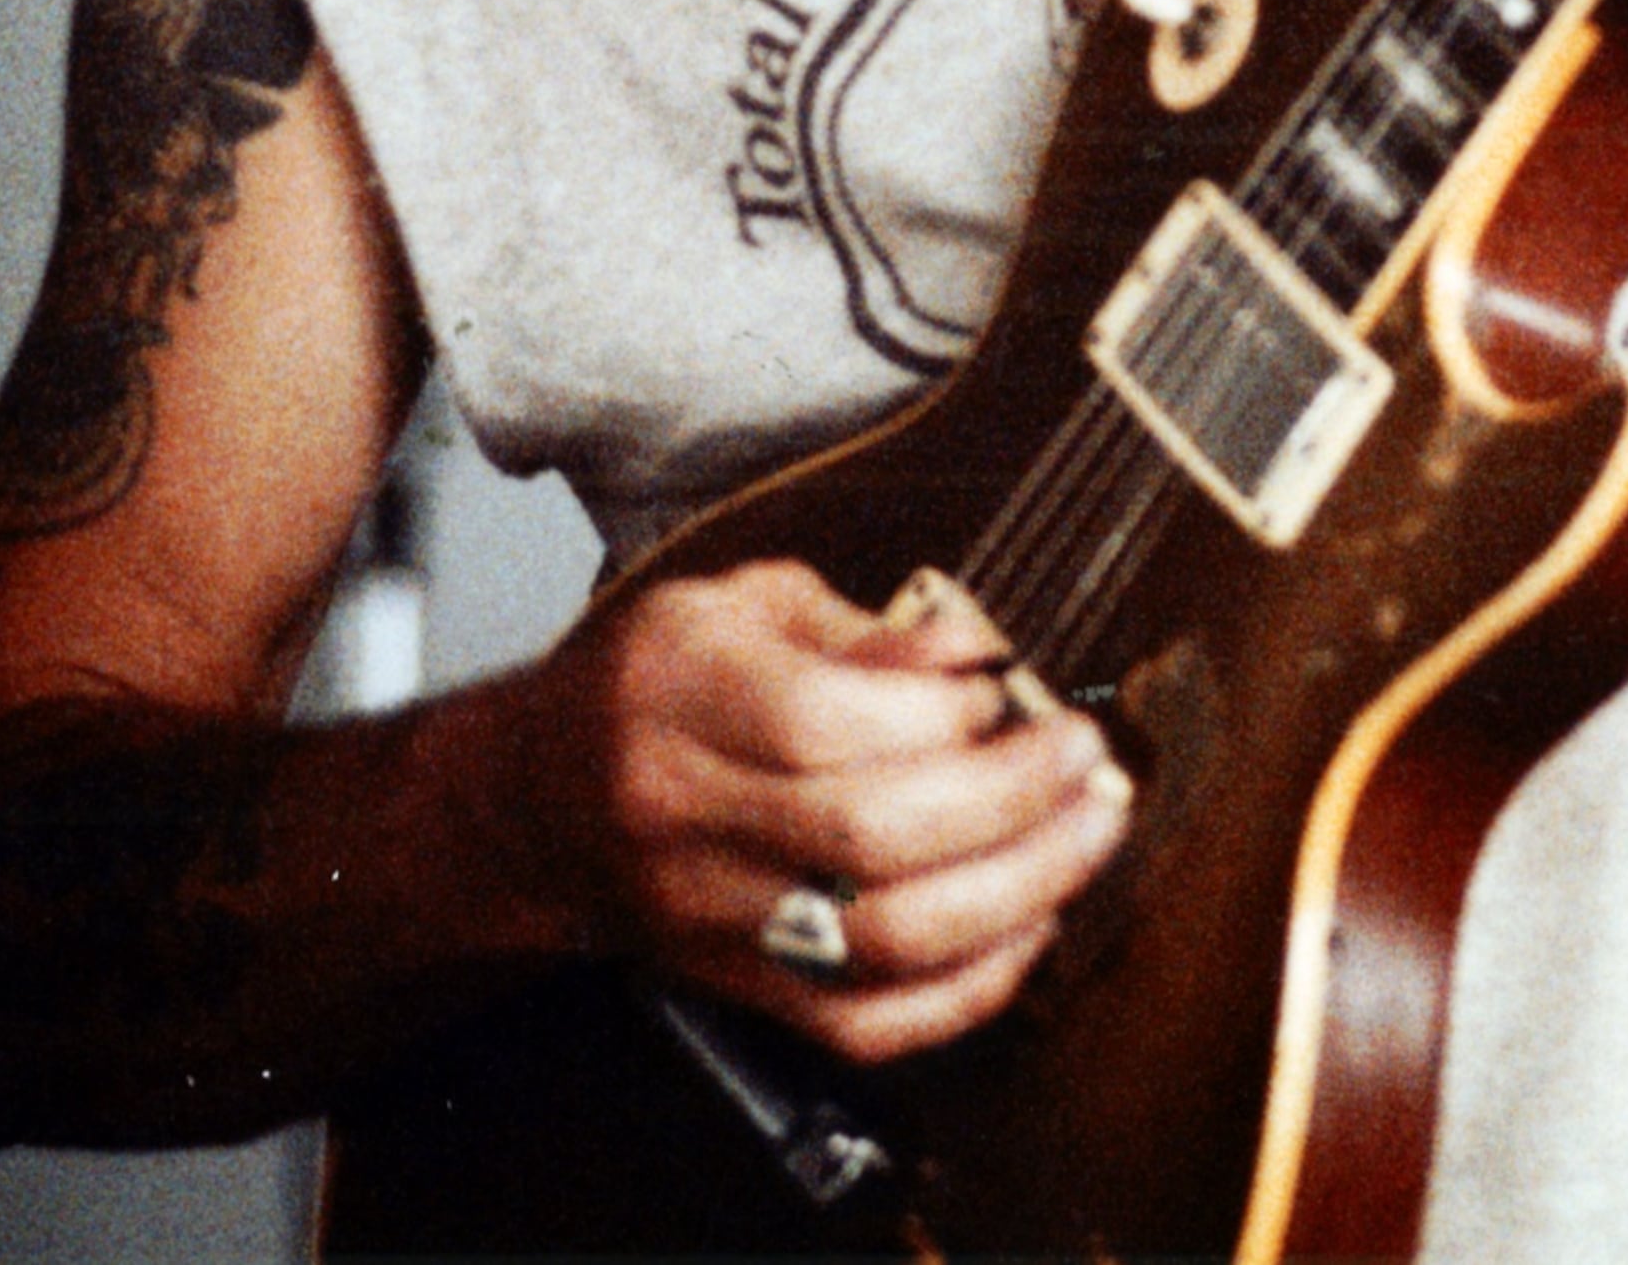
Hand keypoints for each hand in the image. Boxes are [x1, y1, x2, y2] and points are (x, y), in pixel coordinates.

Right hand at [516, 560, 1131, 1061]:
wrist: (539, 803)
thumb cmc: (657, 684)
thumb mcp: (743, 604)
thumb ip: (864, 629)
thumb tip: (975, 657)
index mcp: (681, 695)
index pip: (824, 722)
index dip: (944, 714)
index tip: (1018, 690)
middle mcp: (686, 815)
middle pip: (868, 836)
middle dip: (1011, 799)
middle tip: (1086, 760)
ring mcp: (713, 918)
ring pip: (881, 940)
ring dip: (1019, 890)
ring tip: (1088, 832)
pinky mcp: (742, 990)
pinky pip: (870, 1022)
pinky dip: (971, 986)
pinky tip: (1032, 922)